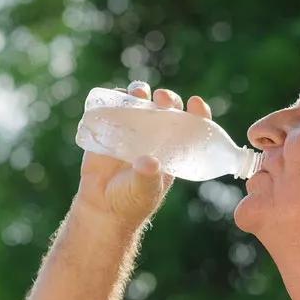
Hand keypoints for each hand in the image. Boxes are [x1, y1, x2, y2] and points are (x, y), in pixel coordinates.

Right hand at [73, 82, 212, 227]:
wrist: (102, 206)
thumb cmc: (131, 201)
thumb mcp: (144, 191)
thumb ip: (147, 177)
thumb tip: (149, 163)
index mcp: (174, 150)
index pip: (192, 127)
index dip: (197, 113)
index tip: (196, 103)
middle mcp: (156, 136)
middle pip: (167, 109)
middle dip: (168, 99)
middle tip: (163, 98)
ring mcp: (133, 130)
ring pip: (141, 103)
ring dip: (142, 93)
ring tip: (139, 92)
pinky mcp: (110, 129)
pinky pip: (114, 108)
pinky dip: (116, 97)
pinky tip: (118, 95)